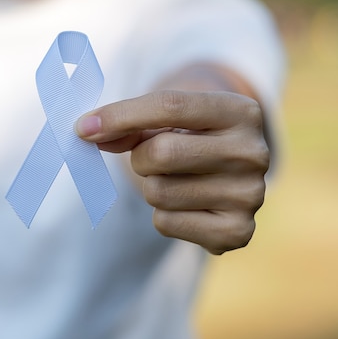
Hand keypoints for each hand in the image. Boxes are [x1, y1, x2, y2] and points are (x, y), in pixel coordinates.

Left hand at [76, 89, 269, 253]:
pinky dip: (163, 215)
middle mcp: (254, 153)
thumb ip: (127, 123)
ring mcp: (250, 196)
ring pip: (158, 192)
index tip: (83, 128)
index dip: (119, 115)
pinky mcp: (237, 233)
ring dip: (152, 187)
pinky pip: (165, 223)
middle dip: (140, 157)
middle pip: (161, 153)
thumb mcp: (165, 118)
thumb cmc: (188, 135)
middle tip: (151, 158)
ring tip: (176, 180)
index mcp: (241, 111)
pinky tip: (187, 204)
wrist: (225, 169)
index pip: (170, 105)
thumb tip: (88, 133)